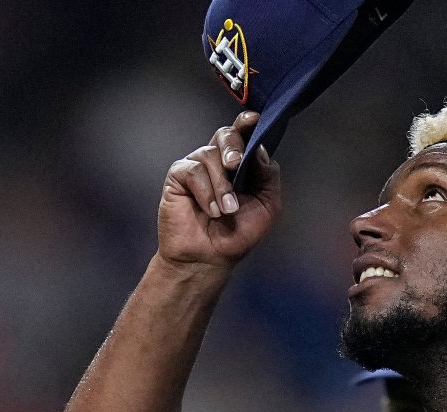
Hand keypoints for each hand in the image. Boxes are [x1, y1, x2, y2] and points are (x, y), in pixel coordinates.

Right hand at [158, 112, 282, 270]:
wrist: (210, 258)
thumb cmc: (238, 234)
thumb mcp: (267, 205)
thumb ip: (268, 175)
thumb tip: (259, 149)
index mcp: (240, 164)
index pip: (243, 135)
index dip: (247, 123)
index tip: (254, 119)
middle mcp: (218, 161)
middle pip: (225, 135)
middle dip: (233, 147)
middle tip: (235, 165)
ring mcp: (197, 167)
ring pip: (210, 155)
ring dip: (222, 185)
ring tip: (226, 210)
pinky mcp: (178, 177)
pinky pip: (193, 171)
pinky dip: (205, 191)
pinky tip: (211, 210)